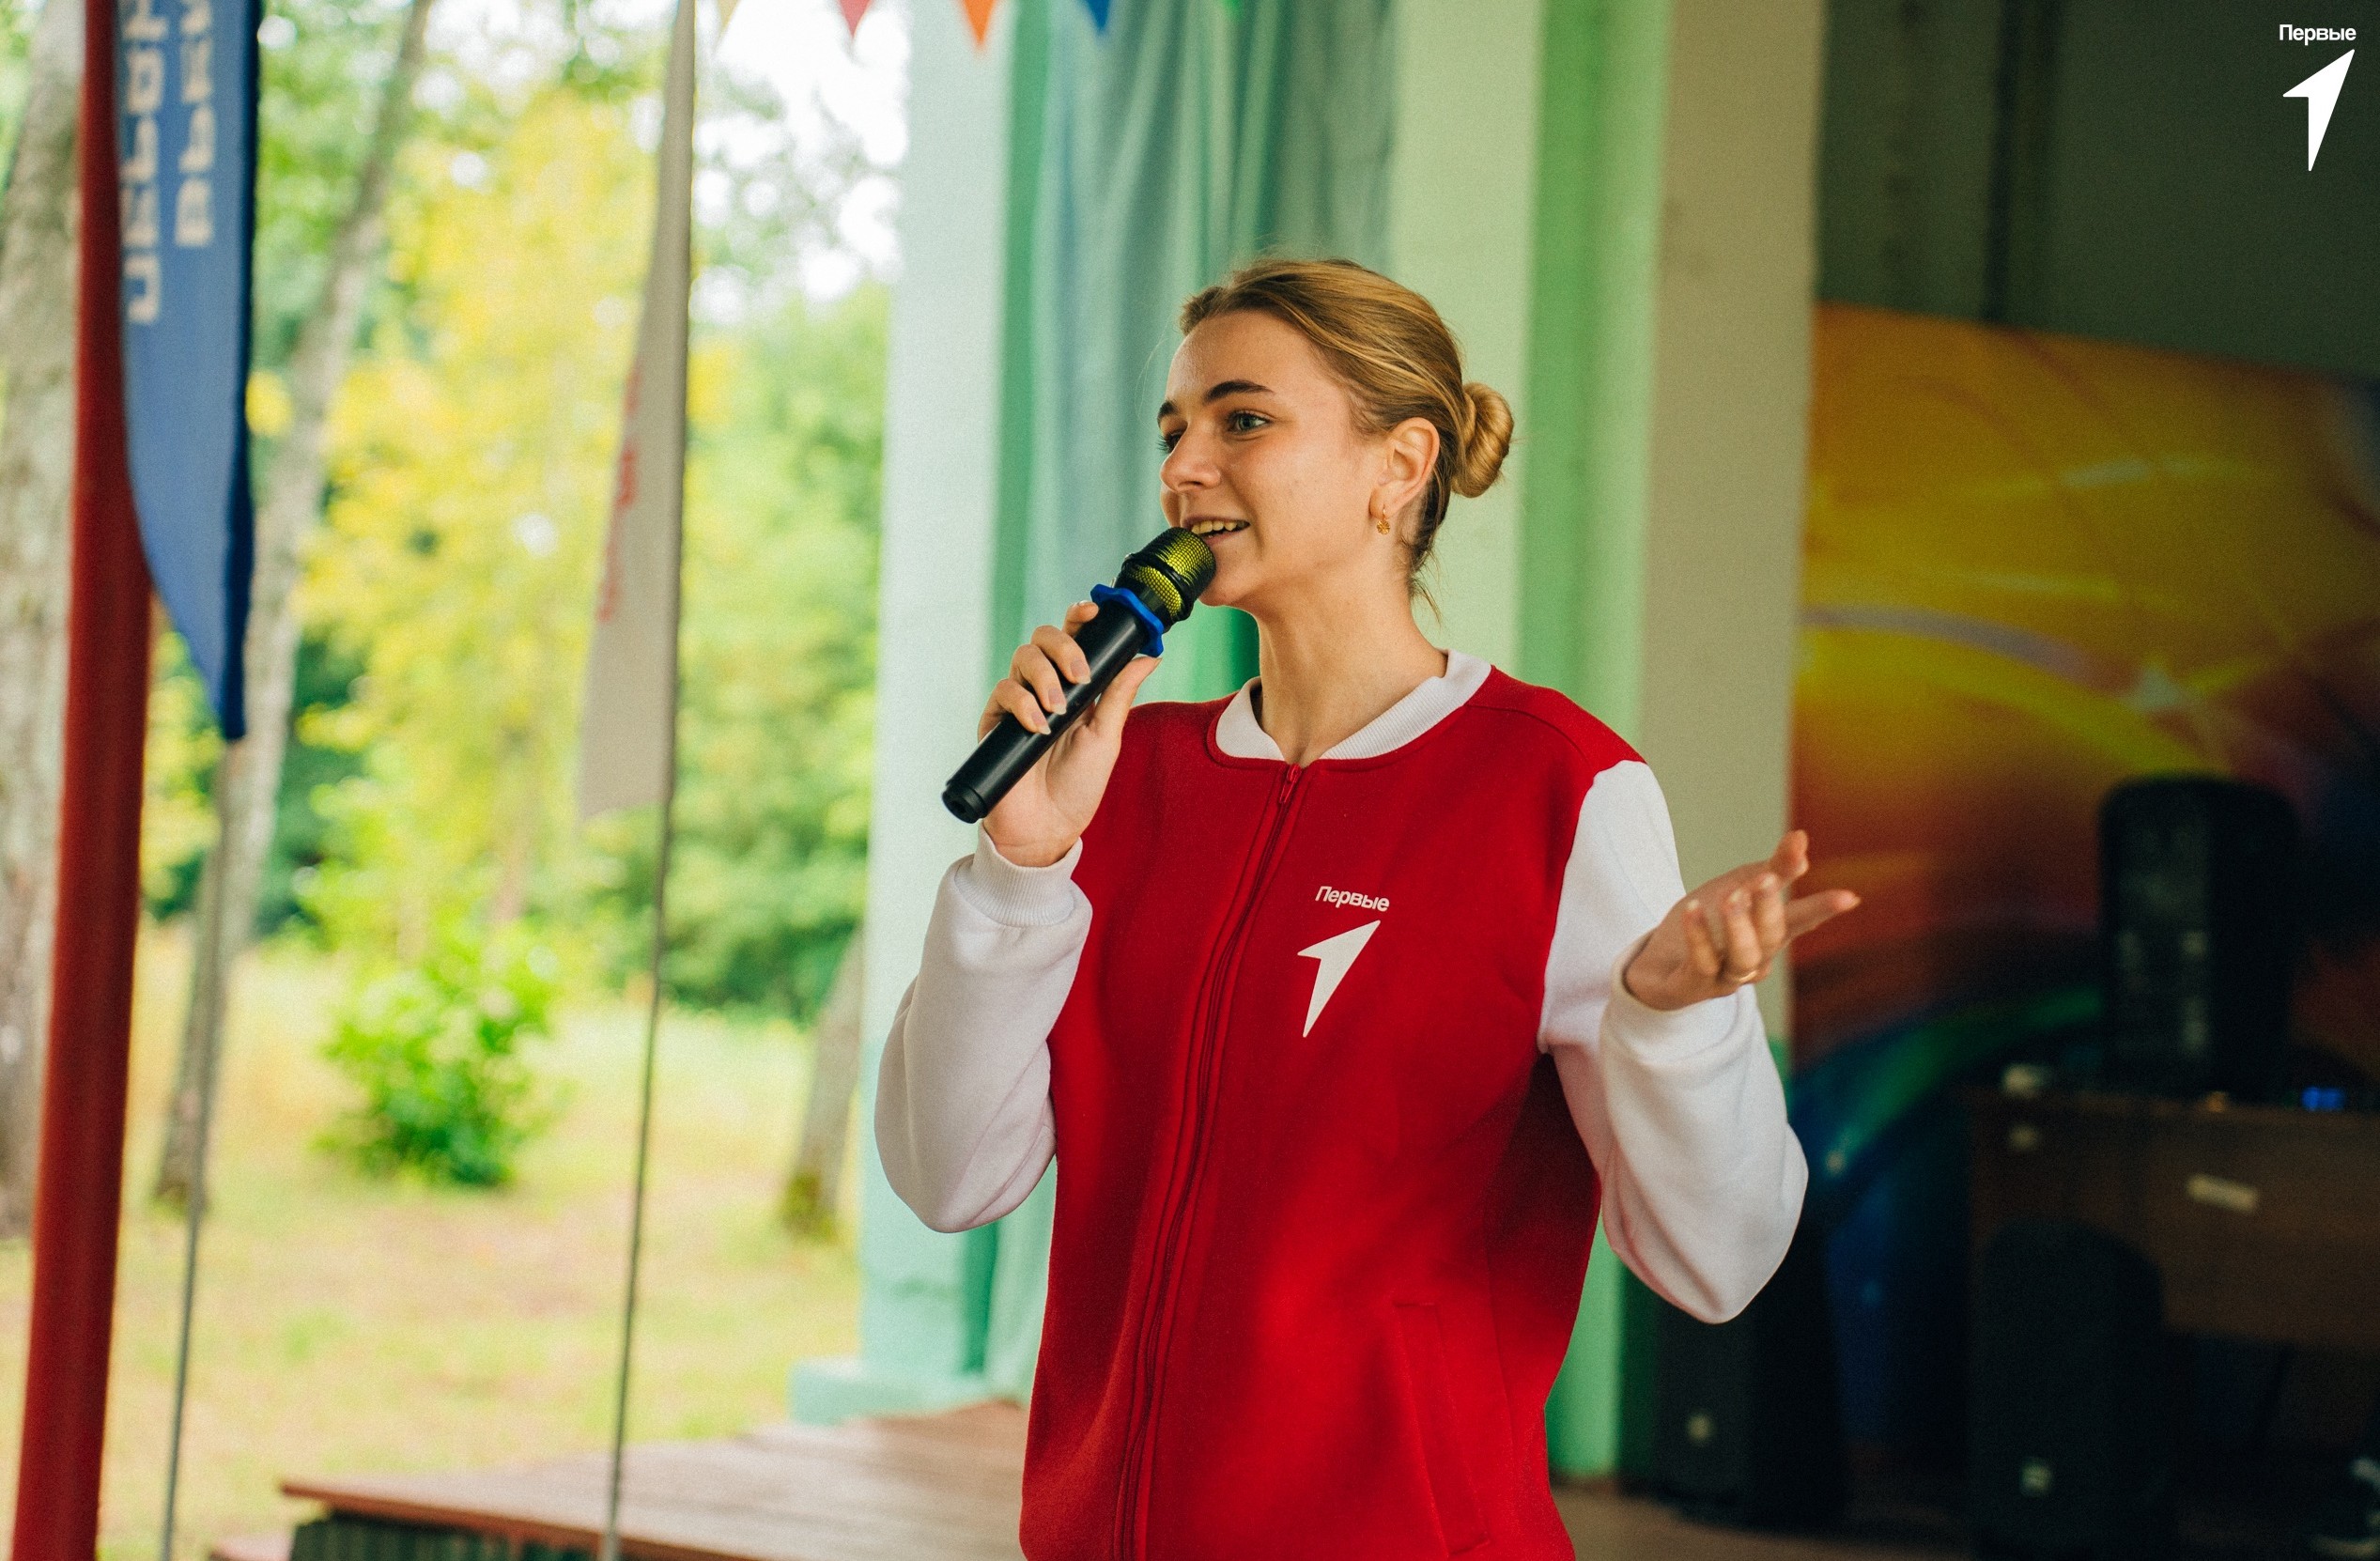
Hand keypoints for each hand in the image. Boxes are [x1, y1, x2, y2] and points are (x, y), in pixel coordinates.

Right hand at [978, 600, 1159, 867]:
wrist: (1048, 828)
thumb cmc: (1079, 786)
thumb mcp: (1107, 736)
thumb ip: (1120, 694)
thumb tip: (1150, 655)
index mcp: (1074, 686)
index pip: (1072, 638)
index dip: (1079, 616)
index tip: (1093, 610)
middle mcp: (1044, 686)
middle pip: (1042, 638)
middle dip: (1063, 646)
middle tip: (1080, 675)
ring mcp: (1018, 702)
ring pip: (1022, 658)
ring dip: (1044, 676)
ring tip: (1059, 709)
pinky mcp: (995, 721)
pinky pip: (1003, 692)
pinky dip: (1022, 703)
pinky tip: (1038, 726)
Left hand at [1621, 830, 1859, 1011]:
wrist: (1657, 964)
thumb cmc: (1709, 925)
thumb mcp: (1738, 887)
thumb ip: (1773, 869)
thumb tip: (1801, 838)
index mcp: (1768, 934)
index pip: (1801, 920)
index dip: (1823, 909)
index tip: (1849, 897)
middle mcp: (1754, 960)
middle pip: (1772, 938)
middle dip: (1772, 908)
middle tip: (1768, 879)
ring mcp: (1724, 977)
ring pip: (1743, 959)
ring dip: (1740, 928)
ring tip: (1731, 898)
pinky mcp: (1692, 986)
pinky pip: (1700, 964)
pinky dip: (1698, 937)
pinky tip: (1692, 908)